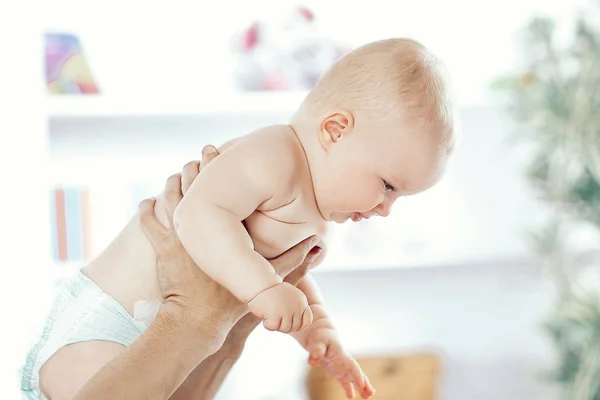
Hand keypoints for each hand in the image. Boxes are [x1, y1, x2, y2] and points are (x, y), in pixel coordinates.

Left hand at [138, 145, 323, 352]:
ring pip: (170, 196)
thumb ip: (295, 259)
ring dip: (172, 183)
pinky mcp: (161, 248)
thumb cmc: (232, 299)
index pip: (218, 184)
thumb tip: (317, 244)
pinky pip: (148, 222)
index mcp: (228, 225)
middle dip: (194, 167)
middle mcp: (201, 224)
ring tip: (176, 175)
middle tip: (197, 157)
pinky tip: (147, 202)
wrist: (198, 319)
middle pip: (192, 183)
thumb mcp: (270, 277)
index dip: (215, 164)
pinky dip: (146, 209)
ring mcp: (178, 234)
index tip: (216, 150)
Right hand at [247, 282, 312, 332]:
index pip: (307, 321)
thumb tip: (297, 327)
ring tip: (269, 314)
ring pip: (284, 329)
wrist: (260, 283)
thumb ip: (295, 308)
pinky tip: (264, 315)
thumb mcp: (289, 297)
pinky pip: (273, 327)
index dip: (298, 326)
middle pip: (294, 327)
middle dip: (284, 326)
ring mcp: (287, 310)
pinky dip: (267, 324)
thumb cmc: (271, 291)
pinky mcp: (276, 314)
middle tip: (274, 317)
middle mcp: (297, 306)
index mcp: (302, 301)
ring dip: (275, 325)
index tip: (289, 323)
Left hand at [305, 327, 374, 398]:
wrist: (321, 335)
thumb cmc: (320, 337)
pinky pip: (345, 382)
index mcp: (341, 353)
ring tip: (368, 397)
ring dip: (361, 387)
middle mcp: (344, 361)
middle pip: (357, 373)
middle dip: (364, 383)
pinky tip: (351, 396)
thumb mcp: (317, 342)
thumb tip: (312, 362)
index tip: (361, 384)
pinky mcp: (337, 371)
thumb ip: (316, 351)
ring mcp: (341, 367)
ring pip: (353, 379)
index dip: (357, 375)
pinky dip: (349, 389)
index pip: (351, 365)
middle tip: (371, 393)